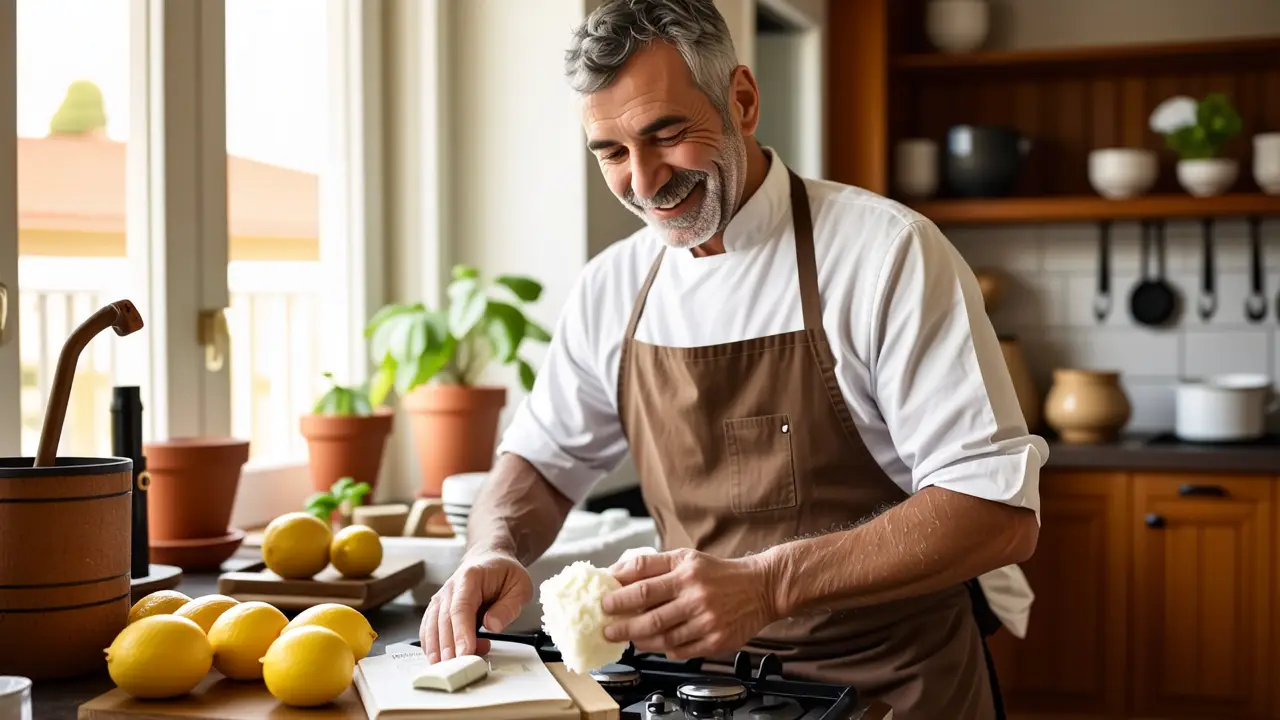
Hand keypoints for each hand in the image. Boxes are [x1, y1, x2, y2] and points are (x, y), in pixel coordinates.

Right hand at [420, 551, 531, 662]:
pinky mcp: (437, 609)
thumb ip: (509, 606)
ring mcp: (441, 598)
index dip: (461, 632)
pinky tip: (440, 659)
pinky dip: (431, 646)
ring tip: (447, 668)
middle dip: (448, 647)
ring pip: (431, 626)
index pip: (461, 608)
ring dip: (437, 649)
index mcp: (470, 578)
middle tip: (456, 668)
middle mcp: (450, 588)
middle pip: (443, 620)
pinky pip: (428, 629)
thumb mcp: (520, 586)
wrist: (490, 559)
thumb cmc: (505, 573)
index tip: (465, 652)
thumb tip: (492, 625)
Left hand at [600, 548, 779, 659]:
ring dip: (641, 641)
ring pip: (664, 638)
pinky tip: (657, 645)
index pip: (644, 585)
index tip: (605, 603)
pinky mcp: (716, 640)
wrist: (761, 588)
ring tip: (630, 639)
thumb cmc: (718, 573)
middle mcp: (696, 597)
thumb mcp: (686, 558)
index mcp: (686, 573)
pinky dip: (665, 650)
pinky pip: (682, 651)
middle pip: (651, 617)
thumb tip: (616, 573)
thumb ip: (651, 565)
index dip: (620, 595)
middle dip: (624, 626)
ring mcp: (707, 621)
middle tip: (608, 629)